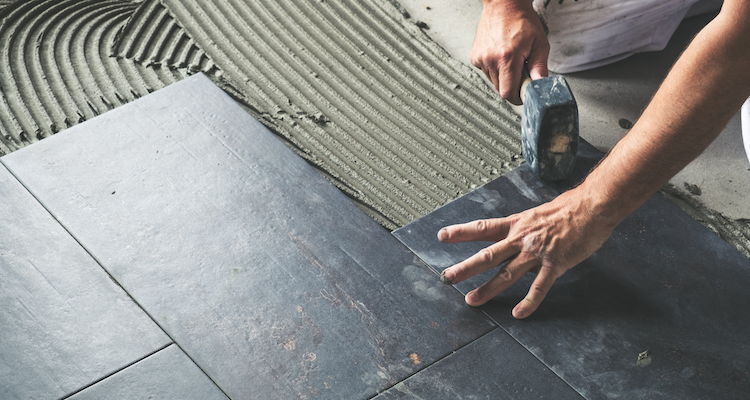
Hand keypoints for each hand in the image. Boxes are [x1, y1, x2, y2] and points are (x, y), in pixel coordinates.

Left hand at [437, 189, 614, 318]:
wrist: (593, 206)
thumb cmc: (569, 208)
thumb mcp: (538, 214)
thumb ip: (524, 228)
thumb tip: (514, 236)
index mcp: (517, 224)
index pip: (483, 228)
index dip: (461, 232)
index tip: (442, 236)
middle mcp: (522, 238)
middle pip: (488, 254)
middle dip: (466, 267)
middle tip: (447, 277)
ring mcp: (537, 252)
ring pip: (507, 273)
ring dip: (487, 288)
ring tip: (471, 300)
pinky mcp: (555, 264)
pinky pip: (539, 287)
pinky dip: (528, 302)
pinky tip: (518, 313)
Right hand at [471, 0, 549, 104]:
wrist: (503, 5)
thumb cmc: (522, 21)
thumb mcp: (539, 43)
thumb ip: (540, 67)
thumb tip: (541, 85)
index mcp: (507, 58)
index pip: (508, 93)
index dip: (518, 97)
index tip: (524, 93)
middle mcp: (491, 59)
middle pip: (500, 90)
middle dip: (512, 86)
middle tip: (521, 71)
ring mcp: (481, 59)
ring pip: (493, 82)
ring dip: (504, 77)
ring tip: (510, 60)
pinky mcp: (475, 57)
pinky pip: (486, 73)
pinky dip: (495, 69)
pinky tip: (500, 56)